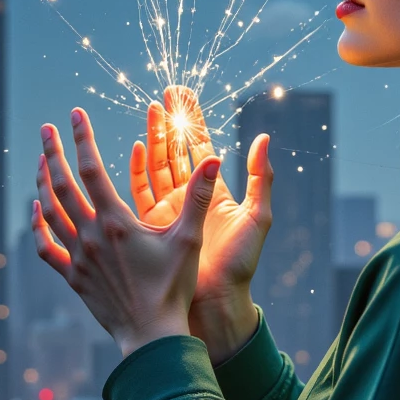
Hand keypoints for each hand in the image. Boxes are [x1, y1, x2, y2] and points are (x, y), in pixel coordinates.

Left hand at [32, 107, 220, 357]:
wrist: (152, 335)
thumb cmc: (174, 288)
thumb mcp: (190, 239)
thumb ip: (198, 197)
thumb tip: (214, 159)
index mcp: (116, 222)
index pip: (92, 169)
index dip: (82, 138)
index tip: (74, 114)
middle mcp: (90, 236)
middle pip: (62, 186)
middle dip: (53, 153)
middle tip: (45, 129)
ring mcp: (78, 257)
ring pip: (50, 213)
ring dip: (42, 184)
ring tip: (40, 162)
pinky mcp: (74, 277)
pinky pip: (46, 247)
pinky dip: (37, 226)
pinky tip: (34, 211)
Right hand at [128, 85, 273, 323]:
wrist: (214, 303)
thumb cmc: (239, 265)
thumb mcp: (257, 217)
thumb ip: (260, 178)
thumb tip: (263, 138)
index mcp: (216, 194)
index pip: (203, 148)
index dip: (194, 122)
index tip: (184, 96)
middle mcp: (191, 200)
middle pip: (177, 152)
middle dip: (169, 123)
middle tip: (163, 95)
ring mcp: (169, 213)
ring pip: (158, 167)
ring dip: (153, 139)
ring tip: (149, 111)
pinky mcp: (151, 228)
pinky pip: (141, 193)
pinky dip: (137, 171)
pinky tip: (136, 149)